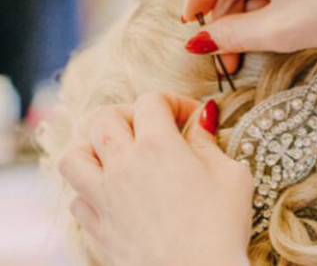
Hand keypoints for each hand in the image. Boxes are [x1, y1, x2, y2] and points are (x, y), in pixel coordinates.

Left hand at [59, 94, 252, 265]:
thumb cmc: (221, 228)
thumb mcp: (232, 175)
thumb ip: (210, 142)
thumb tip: (202, 119)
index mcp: (158, 146)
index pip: (151, 100)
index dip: (174, 102)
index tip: (191, 119)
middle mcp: (122, 166)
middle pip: (103, 118)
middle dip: (128, 114)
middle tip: (151, 129)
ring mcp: (103, 198)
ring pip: (73, 156)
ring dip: (93, 148)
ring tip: (117, 157)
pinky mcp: (96, 228)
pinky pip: (76, 197)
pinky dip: (91, 190)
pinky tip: (115, 196)